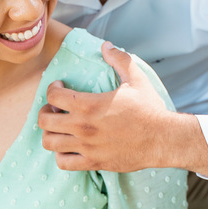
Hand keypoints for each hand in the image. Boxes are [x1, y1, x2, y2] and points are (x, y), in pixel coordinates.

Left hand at [38, 42, 207, 175]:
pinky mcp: (93, 162)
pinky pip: (63, 163)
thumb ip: (119, 59)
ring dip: (50, 133)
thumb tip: (106, 45)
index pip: (53, 96)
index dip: (52, 88)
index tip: (60, 87)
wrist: (163, 139)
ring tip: (59, 128)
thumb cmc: (149, 109)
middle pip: (44, 120)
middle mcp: (83, 127)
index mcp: (90, 105)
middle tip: (55, 109)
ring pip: (49, 142)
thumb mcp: (136, 79)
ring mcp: (86, 147)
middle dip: (46, 111)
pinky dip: (60, 155)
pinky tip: (69, 147)